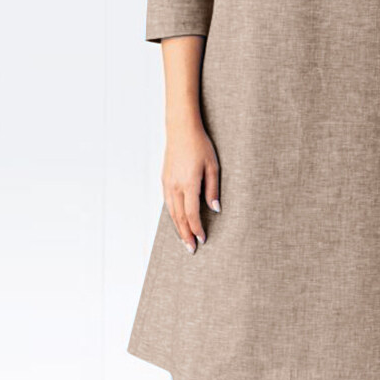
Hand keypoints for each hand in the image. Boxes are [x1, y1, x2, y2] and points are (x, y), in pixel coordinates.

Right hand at [162, 125, 219, 253]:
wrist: (181, 130)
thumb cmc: (200, 146)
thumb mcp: (213, 166)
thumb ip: (212, 189)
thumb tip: (215, 209)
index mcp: (188, 183)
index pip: (192, 213)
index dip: (197, 228)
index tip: (203, 240)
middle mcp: (175, 186)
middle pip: (179, 217)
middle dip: (186, 235)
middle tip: (191, 249)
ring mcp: (167, 183)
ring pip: (171, 213)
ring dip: (178, 228)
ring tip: (185, 241)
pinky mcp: (164, 180)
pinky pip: (168, 204)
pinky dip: (173, 216)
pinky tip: (178, 222)